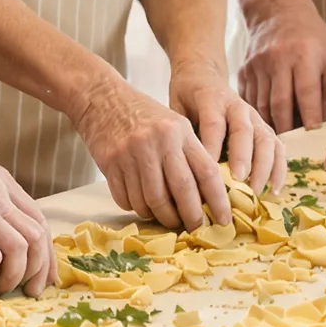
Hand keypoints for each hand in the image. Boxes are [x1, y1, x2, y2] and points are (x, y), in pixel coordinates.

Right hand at [77, 72, 226, 231]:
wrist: (102, 98)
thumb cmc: (143, 114)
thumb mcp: (174, 124)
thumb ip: (190, 154)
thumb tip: (207, 195)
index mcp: (179, 132)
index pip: (206, 172)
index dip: (218, 200)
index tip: (223, 220)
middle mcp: (157, 142)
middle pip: (181, 190)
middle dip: (191, 216)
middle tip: (195, 228)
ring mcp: (132, 154)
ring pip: (152, 201)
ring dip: (162, 217)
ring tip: (167, 218)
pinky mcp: (111, 164)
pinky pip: (127, 200)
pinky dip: (137, 208)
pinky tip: (142, 205)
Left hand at [170, 65, 286, 195]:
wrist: (203, 76)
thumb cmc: (187, 97)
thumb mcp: (177, 107)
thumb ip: (181, 131)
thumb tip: (180, 168)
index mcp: (211, 99)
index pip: (214, 124)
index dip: (213, 148)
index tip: (208, 173)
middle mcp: (237, 106)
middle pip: (244, 130)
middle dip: (243, 157)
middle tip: (239, 181)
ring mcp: (255, 116)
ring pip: (265, 139)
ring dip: (264, 167)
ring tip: (256, 191)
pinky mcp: (265, 127)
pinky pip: (277, 147)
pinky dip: (278, 169)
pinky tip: (274, 190)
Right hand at [236, 0, 325, 135]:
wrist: (277, 10)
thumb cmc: (310, 36)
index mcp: (304, 55)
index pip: (307, 93)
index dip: (310, 117)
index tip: (313, 136)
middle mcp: (278, 60)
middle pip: (280, 103)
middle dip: (287, 130)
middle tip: (294, 149)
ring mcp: (257, 65)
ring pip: (262, 104)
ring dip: (270, 126)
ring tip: (279, 144)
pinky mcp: (244, 69)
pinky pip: (249, 99)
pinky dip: (256, 114)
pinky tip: (263, 126)